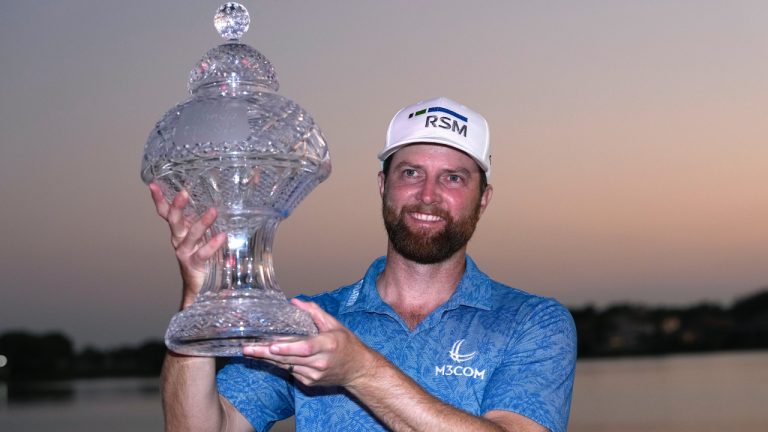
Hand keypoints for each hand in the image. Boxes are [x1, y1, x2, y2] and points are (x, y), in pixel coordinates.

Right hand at [149, 183, 226, 308]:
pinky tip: (222, 236)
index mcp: (180, 229)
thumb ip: (206, 221)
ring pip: (190, 235)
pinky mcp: (194, 263)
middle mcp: (179, 239)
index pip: (166, 212)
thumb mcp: (203, 235)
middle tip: (184, 193)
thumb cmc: (202, 255)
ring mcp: (185, 251)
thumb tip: (217, 200)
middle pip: (174, 220)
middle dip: (177, 206)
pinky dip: (212, 244)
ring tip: (213, 211)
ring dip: (202, 223)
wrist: (199, 285)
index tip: (153, 185)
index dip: (159, 199)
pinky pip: (203, 252)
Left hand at [243, 299, 381, 388]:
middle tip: (247, 348)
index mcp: (328, 345)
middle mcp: (320, 362)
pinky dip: (279, 362)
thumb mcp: (335, 325)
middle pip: (289, 358)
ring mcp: (314, 375)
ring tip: (250, 350)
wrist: (358, 370)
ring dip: (268, 358)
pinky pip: (290, 370)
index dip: (288, 347)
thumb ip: (315, 313)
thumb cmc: (347, 345)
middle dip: (266, 353)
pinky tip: (268, 356)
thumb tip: (295, 302)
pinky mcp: (309, 382)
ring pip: (286, 365)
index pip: (305, 347)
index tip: (272, 345)